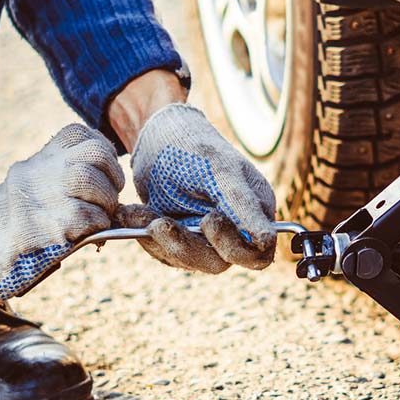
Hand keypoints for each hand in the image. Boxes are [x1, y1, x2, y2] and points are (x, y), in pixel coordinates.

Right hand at [0, 124, 123, 312]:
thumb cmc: (3, 235)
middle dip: (112, 174)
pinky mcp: (49, 224)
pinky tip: (87, 236)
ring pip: (91, 178)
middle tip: (109, 197)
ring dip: (106, 202)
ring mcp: (42, 195)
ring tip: (98, 217)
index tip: (104, 171)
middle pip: (95, 151)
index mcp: (36, 164)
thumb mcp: (27, 195)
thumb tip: (107, 196)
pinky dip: (98, 227)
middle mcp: (39, 173)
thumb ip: (58, 185)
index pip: (77, 134)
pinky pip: (91, 216)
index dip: (101, 149)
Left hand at [128, 103, 275, 272]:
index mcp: (255, 211)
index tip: (209, 219)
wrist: (158, 137)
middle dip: (185, 245)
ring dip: (159, 239)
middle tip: (160, 222)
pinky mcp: (179, 239)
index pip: (257, 254)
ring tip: (138, 212)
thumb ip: (244, 205)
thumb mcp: (220, 170)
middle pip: (218, 262)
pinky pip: (163, 251)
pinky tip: (132, 213)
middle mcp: (234, 229)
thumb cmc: (194, 145)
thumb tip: (267, 240)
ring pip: (187, 260)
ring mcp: (205, 237)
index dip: (234, 247)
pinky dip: (145, 234)